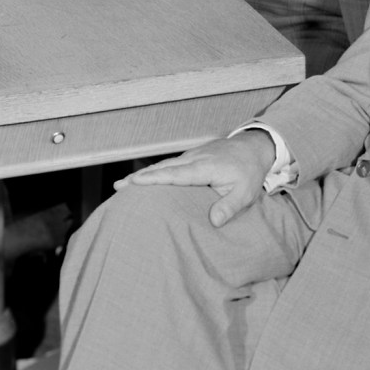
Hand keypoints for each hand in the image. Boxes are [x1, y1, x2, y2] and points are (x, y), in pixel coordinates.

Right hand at [125, 131, 276, 226]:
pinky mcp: (190, 157)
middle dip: (139, 177)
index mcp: (204, 168)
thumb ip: (230, 207)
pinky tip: (144, 179)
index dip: (153, 179)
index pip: (174, 174)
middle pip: (161, 168)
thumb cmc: (248, 172)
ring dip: (143, 174)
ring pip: (162, 165)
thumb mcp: (246, 193)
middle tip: (117, 187)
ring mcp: (190, 156)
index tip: (134, 182)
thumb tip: (214, 221)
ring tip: (122, 185)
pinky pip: (168, 165)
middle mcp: (193, 160)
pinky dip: (153, 171)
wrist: (252, 147)